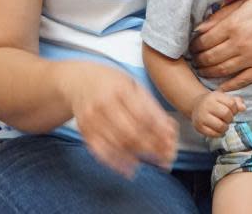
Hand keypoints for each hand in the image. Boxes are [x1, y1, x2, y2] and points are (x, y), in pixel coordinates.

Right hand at [62, 62, 178, 177]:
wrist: (80, 81)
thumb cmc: (114, 84)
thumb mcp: (135, 87)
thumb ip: (152, 108)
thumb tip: (170, 131)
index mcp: (121, 89)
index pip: (143, 115)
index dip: (158, 131)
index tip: (171, 142)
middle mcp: (104, 103)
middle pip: (130, 132)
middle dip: (150, 147)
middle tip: (166, 156)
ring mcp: (91, 118)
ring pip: (116, 144)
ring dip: (137, 157)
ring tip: (154, 163)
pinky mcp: (84, 130)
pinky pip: (100, 151)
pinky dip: (115, 163)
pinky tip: (129, 170)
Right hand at [190, 91, 245, 137]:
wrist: (196, 105)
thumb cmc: (214, 102)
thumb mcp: (224, 98)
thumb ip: (236, 102)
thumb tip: (243, 108)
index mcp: (214, 96)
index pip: (231, 103)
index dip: (235, 109)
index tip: (232, 111)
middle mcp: (206, 105)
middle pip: (226, 114)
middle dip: (230, 118)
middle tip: (227, 119)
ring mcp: (201, 117)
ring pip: (220, 126)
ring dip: (225, 127)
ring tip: (224, 125)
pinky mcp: (198, 127)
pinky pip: (213, 134)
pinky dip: (219, 134)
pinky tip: (219, 130)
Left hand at [191, 0, 251, 90]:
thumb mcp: (245, 3)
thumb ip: (221, 16)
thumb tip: (199, 28)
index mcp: (233, 24)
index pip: (204, 40)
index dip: (194, 45)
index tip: (192, 47)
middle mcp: (240, 43)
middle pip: (209, 57)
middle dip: (198, 60)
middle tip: (195, 61)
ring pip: (221, 70)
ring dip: (208, 73)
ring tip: (203, 71)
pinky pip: (240, 80)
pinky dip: (227, 85)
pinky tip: (220, 85)